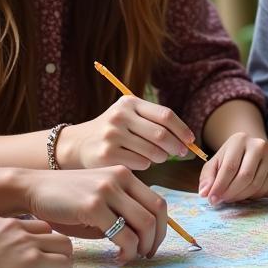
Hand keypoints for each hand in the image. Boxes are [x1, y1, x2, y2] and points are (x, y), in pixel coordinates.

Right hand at [0, 212, 72, 267]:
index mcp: (1, 222)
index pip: (29, 223)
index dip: (35, 237)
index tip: (34, 250)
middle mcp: (18, 229)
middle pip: (49, 229)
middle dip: (53, 244)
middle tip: (50, 259)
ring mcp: (28, 244)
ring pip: (63, 243)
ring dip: (64, 256)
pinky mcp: (35, 262)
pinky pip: (63, 263)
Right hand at [25, 166, 167, 262]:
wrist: (33, 188)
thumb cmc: (65, 200)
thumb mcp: (99, 199)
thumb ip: (120, 212)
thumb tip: (142, 237)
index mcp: (124, 175)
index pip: (158, 202)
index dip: (162, 227)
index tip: (153, 244)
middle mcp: (120, 178)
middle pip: (156, 212)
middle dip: (156, 239)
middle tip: (147, 255)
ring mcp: (107, 190)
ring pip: (143, 223)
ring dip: (142, 247)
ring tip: (130, 258)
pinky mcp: (92, 206)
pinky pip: (122, 234)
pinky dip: (126, 250)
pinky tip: (117, 257)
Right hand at [58, 96, 194, 169]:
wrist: (78, 144)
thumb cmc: (112, 132)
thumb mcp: (128, 117)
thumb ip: (153, 122)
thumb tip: (186, 140)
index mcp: (129, 103)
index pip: (165, 115)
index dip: (182, 129)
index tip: (190, 140)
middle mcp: (120, 116)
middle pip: (161, 134)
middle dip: (176, 146)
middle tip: (180, 153)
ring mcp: (112, 135)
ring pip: (153, 151)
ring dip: (162, 157)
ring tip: (159, 157)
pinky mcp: (107, 154)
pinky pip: (141, 163)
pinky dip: (146, 164)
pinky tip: (140, 161)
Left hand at [198, 134, 267, 204]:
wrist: (251, 150)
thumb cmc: (231, 158)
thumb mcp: (215, 163)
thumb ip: (207, 177)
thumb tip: (204, 193)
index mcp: (240, 139)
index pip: (230, 167)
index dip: (220, 186)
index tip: (212, 199)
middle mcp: (260, 145)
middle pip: (245, 177)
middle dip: (232, 193)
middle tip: (223, 201)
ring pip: (257, 185)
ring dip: (243, 197)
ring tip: (234, 197)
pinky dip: (257, 197)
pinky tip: (248, 194)